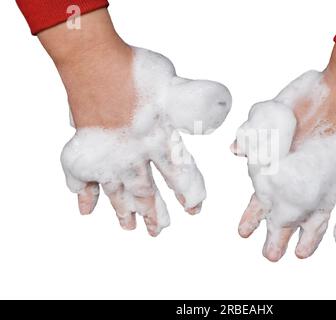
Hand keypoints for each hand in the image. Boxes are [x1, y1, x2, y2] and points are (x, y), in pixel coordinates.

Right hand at [40, 9, 230, 234]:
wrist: (94, 62)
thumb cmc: (136, 71)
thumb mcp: (178, 86)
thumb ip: (199, 102)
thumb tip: (224, 104)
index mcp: (161, 142)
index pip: (180, 176)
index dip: (189, 195)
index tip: (195, 210)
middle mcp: (135, 156)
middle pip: (147, 194)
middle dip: (154, 214)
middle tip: (158, 232)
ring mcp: (108, 157)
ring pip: (118, 193)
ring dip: (124, 212)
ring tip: (129, 229)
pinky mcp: (85, 151)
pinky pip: (83, 180)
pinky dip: (85, 196)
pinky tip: (85, 210)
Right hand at [232, 45, 335, 260]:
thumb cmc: (303, 102)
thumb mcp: (267, 116)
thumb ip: (250, 136)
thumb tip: (234, 150)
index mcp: (278, 170)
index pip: (261, 202)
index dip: (252, 218)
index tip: (243, 233)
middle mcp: (300, 183)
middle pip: (286, 218)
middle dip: (276, 237)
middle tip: (270, 255)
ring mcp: (326, 186)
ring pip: (315, 221)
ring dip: (309, 239)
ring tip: (300, 254)